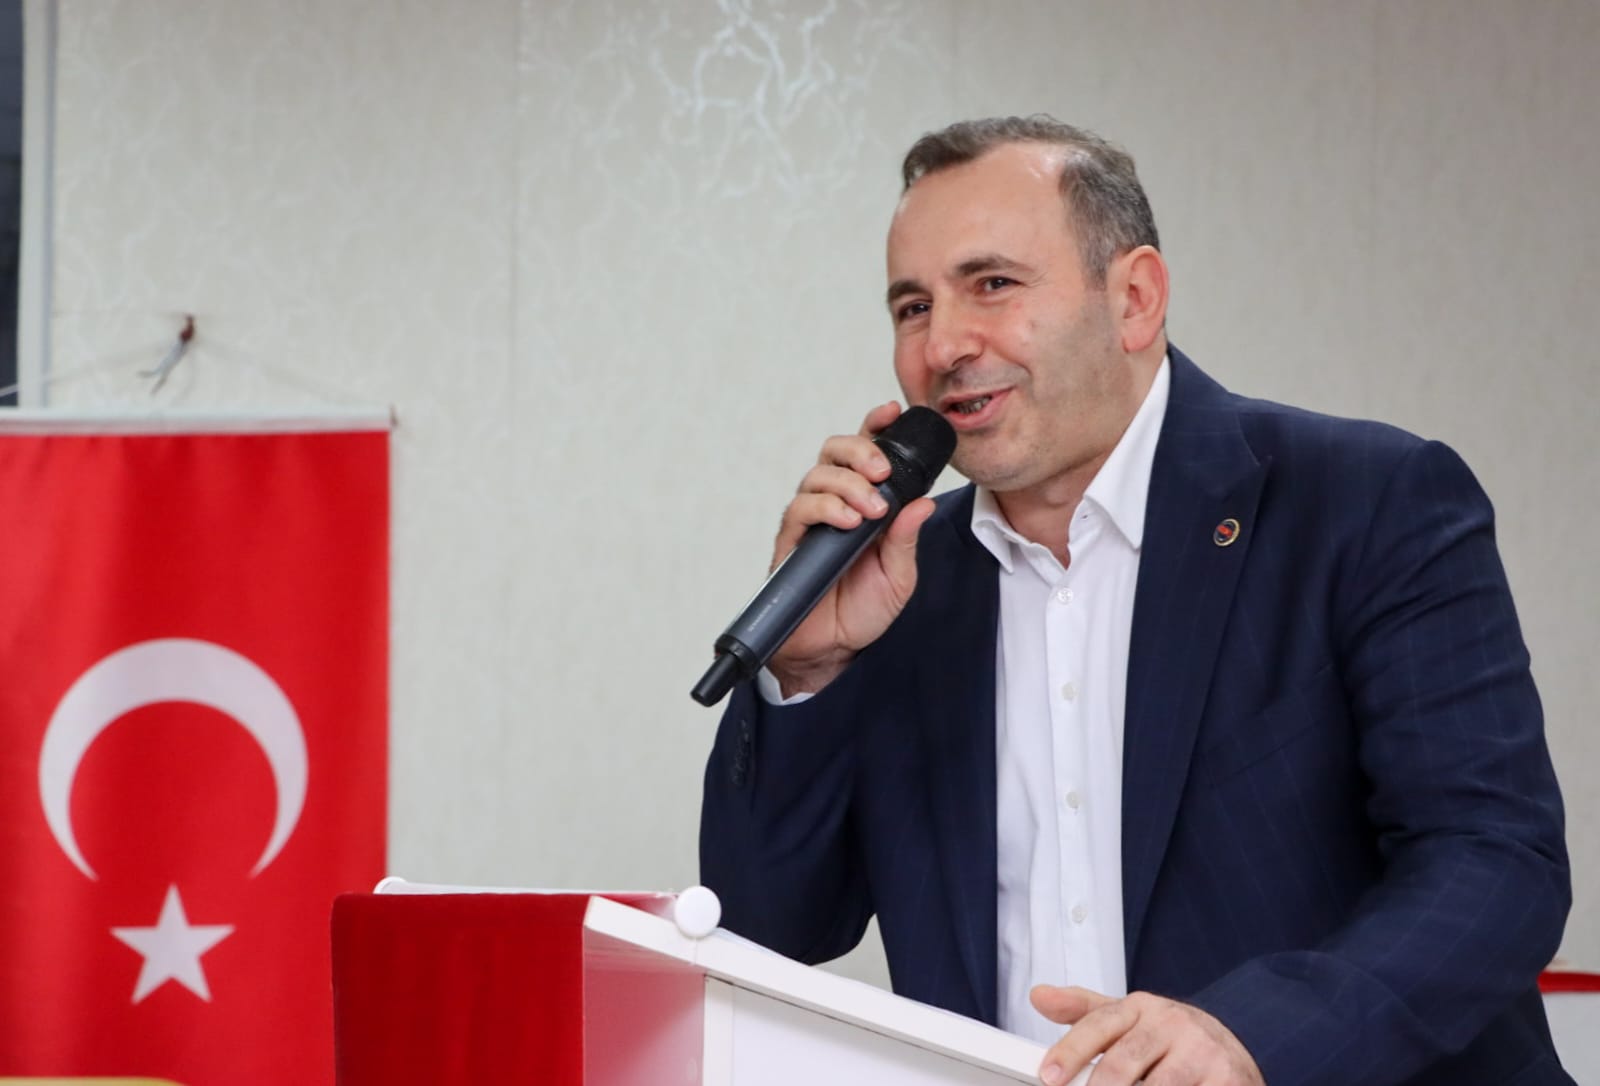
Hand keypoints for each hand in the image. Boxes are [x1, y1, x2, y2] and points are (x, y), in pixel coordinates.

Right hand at [767, 401, 936, 695]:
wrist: (833, 648)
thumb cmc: (864, 608)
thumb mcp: (900, 574)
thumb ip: (907, 538)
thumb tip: (924, 503)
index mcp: (865, 503)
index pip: (866, 454)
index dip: (875, 427)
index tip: (891, 412)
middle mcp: (835, 503)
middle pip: (835, 451)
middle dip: (860, 450)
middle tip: (882, 471)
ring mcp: (811, 520)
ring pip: (818, 475)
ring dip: (848, 485)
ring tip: (871, 510)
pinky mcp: (791, 540)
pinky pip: (800, 508)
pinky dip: (826, 507)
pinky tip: (847, 522)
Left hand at [1030, 986, 1262, 1085]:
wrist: (1235, 1051)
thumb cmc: (1172, 1040)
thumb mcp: (1130, 1019)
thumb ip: (1084, 1011)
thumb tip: (1038, 996)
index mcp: (1143, 1007)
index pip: (1099, 1025)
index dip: (1071, 1052)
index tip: (1049, 1077)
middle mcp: (1173, 1023)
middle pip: (1124, 1064)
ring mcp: (1203, 1052)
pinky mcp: (1229, 1078)